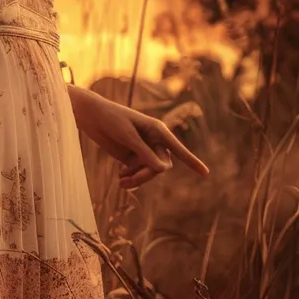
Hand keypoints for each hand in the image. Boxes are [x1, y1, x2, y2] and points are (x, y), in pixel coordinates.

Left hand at [73, 87, 208, 189]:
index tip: (205, 173)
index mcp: (157, 129)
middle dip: (147, 174)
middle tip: (128, 179)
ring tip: (121, 182)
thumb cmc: (111, 119)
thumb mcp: (128, 136)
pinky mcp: (133, 157)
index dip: (192, 161)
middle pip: (161, 166)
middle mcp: (154, 140)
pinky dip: (131, 178)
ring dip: (138, 179)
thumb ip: (144, 153)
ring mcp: (144, 149)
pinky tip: (120, 178)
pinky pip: (139, 173)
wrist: (92, 116)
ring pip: (150, 172)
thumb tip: (163, 170)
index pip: (178, 148)